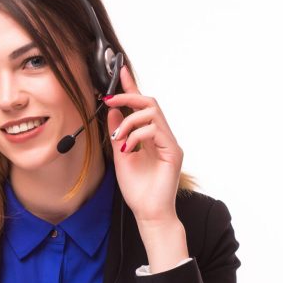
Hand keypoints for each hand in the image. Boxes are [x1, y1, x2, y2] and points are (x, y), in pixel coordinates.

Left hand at [104, 60, 183, 227]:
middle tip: (109, 100)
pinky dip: (136, 135)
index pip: (141, 106)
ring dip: (129, 121)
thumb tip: (112, 111)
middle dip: (128, 95)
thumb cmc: (137, 189)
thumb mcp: (120, 155)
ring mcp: (169, 143)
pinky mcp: (173, 152)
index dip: (131, 86)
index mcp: (150, 136)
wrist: (148, 212)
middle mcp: (162, 136)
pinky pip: (155, 130)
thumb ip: (118, 133)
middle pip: (149, 102)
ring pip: (152, 113)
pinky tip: (127, 148)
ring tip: (118, 139)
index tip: (119, 70)